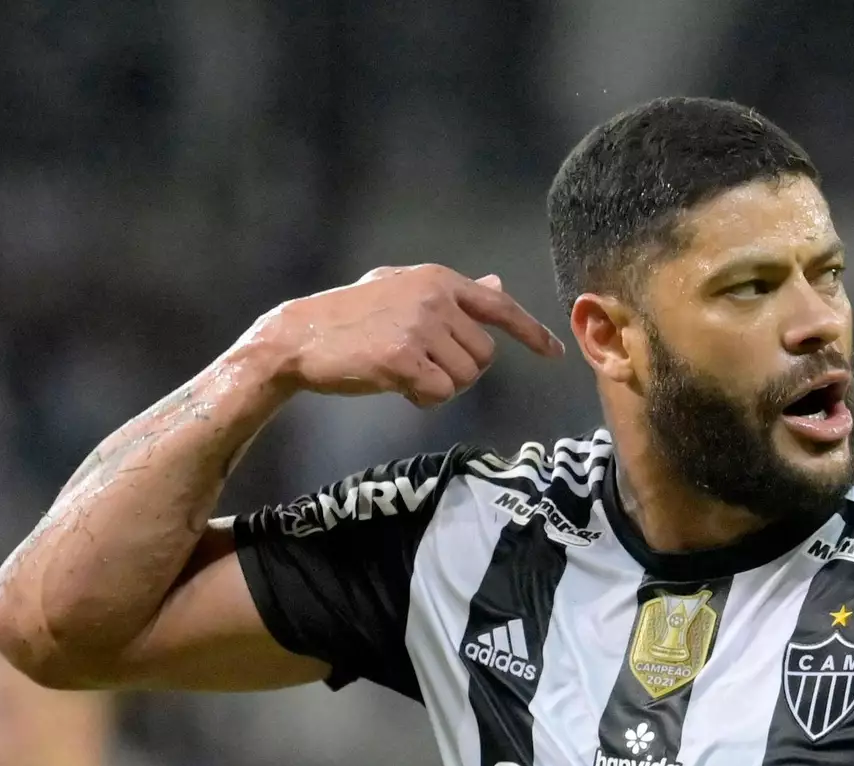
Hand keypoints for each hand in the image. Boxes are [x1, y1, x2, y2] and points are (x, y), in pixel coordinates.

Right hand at [259, 264, 564, 406]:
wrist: (299, 337)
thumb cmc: (351, 316)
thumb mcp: (401, 289)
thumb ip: (453, 291)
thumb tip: (497, 286)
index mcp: (438, 280)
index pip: (499, 307)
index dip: (531, 332)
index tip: (554, 353)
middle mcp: (435, 299)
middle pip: (484, 357)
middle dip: (461, 371)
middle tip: (425, 368)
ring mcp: (419, 328)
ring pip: (465, 378)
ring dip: (442, 387)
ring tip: (407, 373)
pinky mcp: (403, 359)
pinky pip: (440, 393)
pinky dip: (425, 399)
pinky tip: (399, 387)